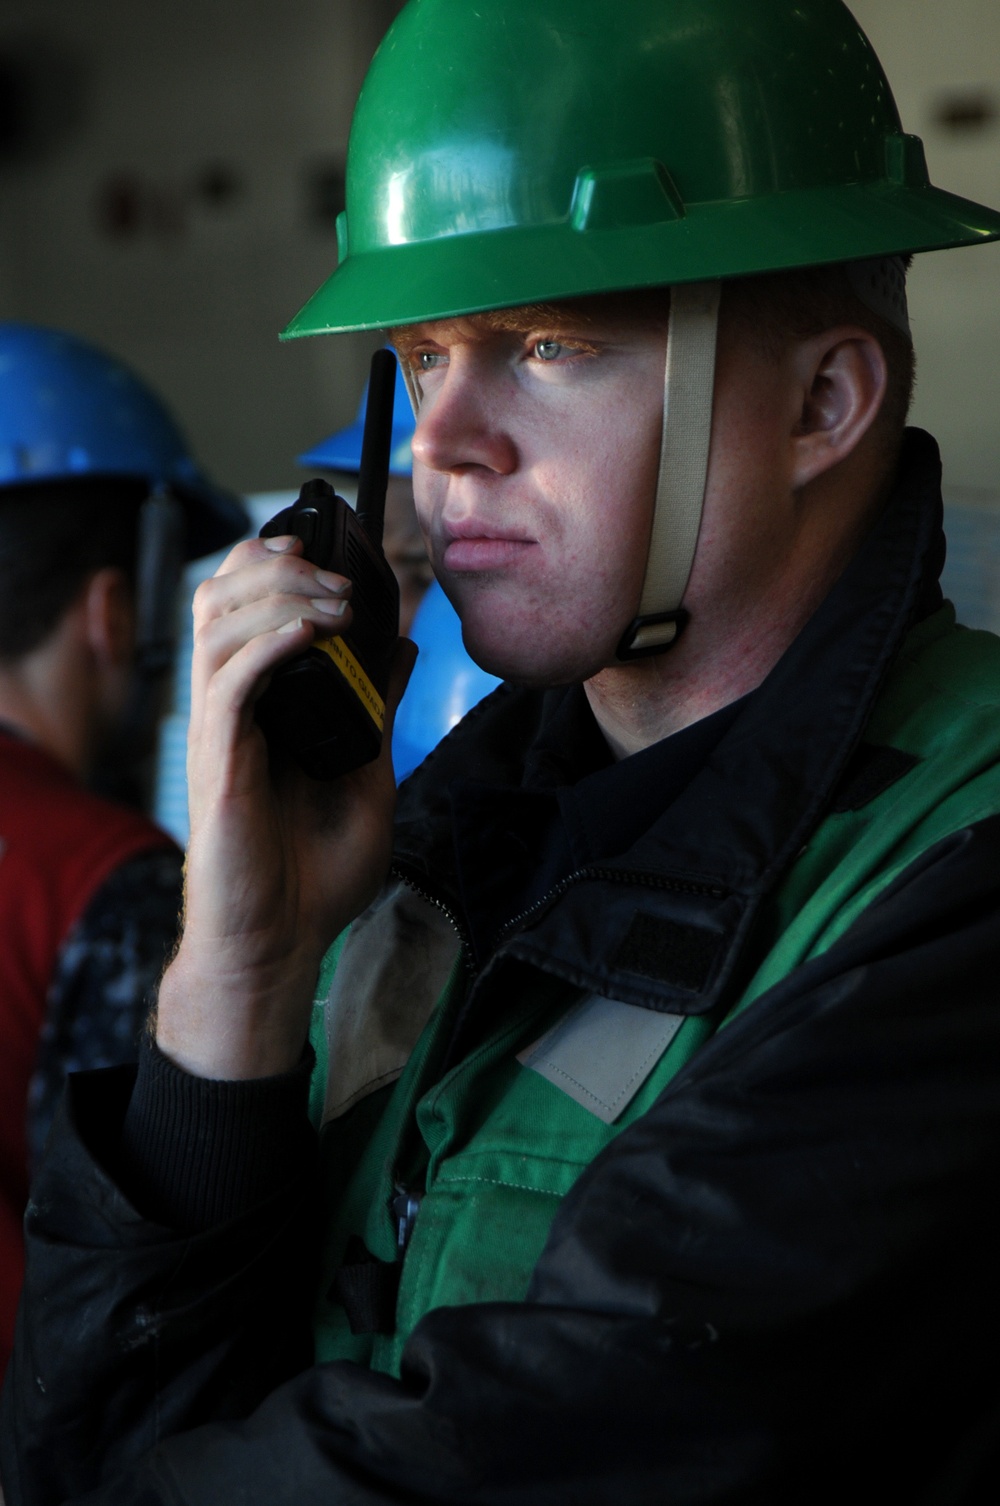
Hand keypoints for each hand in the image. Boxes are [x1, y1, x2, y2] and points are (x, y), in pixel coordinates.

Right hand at [155, 534, 415, 1079]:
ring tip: (338, 605)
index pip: (247, 600)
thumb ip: (377, 710)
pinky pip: (230, 679)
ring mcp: (219, 729)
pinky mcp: (218, 761)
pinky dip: (270, 643)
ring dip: (282, 595)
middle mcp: (231, 705)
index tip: (334, 549)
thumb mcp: (369, 775)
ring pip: (218, 622)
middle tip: (340, 579)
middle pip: (222, 593)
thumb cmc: (315, 875)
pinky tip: (314, 634)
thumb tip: (402, 648)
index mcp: (261, 701)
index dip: (279, 559)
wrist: (285, 944)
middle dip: (279, 563)